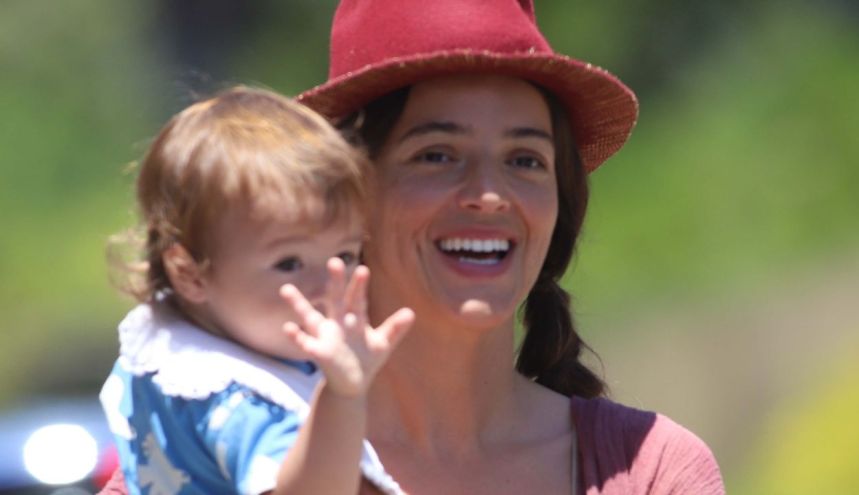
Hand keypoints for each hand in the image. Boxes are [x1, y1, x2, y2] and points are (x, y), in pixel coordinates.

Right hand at [279, 258, 413, 397]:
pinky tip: (287, 327)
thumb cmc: (368, 358)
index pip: (358, 299)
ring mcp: (326, 336)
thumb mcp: (383, 343)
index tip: (363, 269)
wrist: (353, 383)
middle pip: (336, 299)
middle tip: (335, 261)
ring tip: (286, 288)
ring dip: (298, 303)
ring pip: (310, 316)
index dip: (360, 286)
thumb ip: (395, 329)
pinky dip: (296, 336)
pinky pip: (305, 343)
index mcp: (355, 318)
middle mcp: (339, 322)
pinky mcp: (319, 352)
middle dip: (336, 283)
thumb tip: (411, 313)